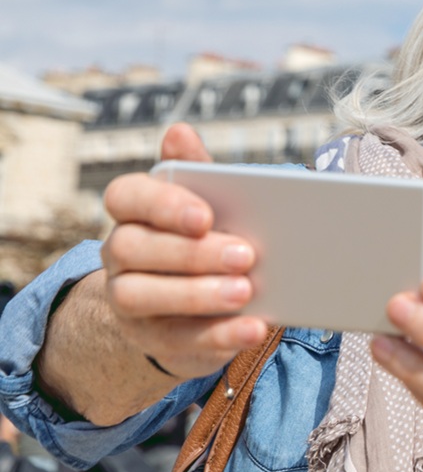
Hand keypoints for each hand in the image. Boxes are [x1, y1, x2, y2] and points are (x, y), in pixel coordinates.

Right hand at [99, 123, 267, 379]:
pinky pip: (177, 341)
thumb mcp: (206, 202)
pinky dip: (219, 335)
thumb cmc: (205, 236)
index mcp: (134, 213)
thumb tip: (179, 130)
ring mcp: (128, 300)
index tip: (205, 214)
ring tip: (246, 291)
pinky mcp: (152, 340)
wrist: (192, 302)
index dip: (162, 205)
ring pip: (142, 296)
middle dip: (191, 252)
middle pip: (133, 249)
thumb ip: (198, 170)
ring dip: (197, 294)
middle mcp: (120, 254)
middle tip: (247, 254)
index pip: (125, 197)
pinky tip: (255, 326)